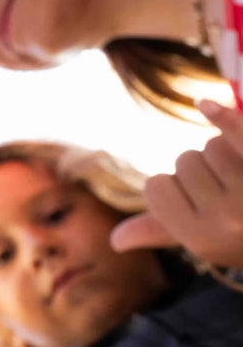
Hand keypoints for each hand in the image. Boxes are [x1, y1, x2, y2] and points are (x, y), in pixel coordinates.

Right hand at [110, 100, 242, 266]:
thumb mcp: (204, 241)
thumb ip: (160, 232)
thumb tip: (115, 241)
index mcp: (199, 238)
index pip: (156, 185)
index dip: (169, 188)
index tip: (192, 206)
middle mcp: (225, 219)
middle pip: (185, 160)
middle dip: (201, 171)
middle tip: (229, 194)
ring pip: (211, 145)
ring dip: (224, 152)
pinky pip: (237, 133)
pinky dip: (223, 117)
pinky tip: (204, 105)